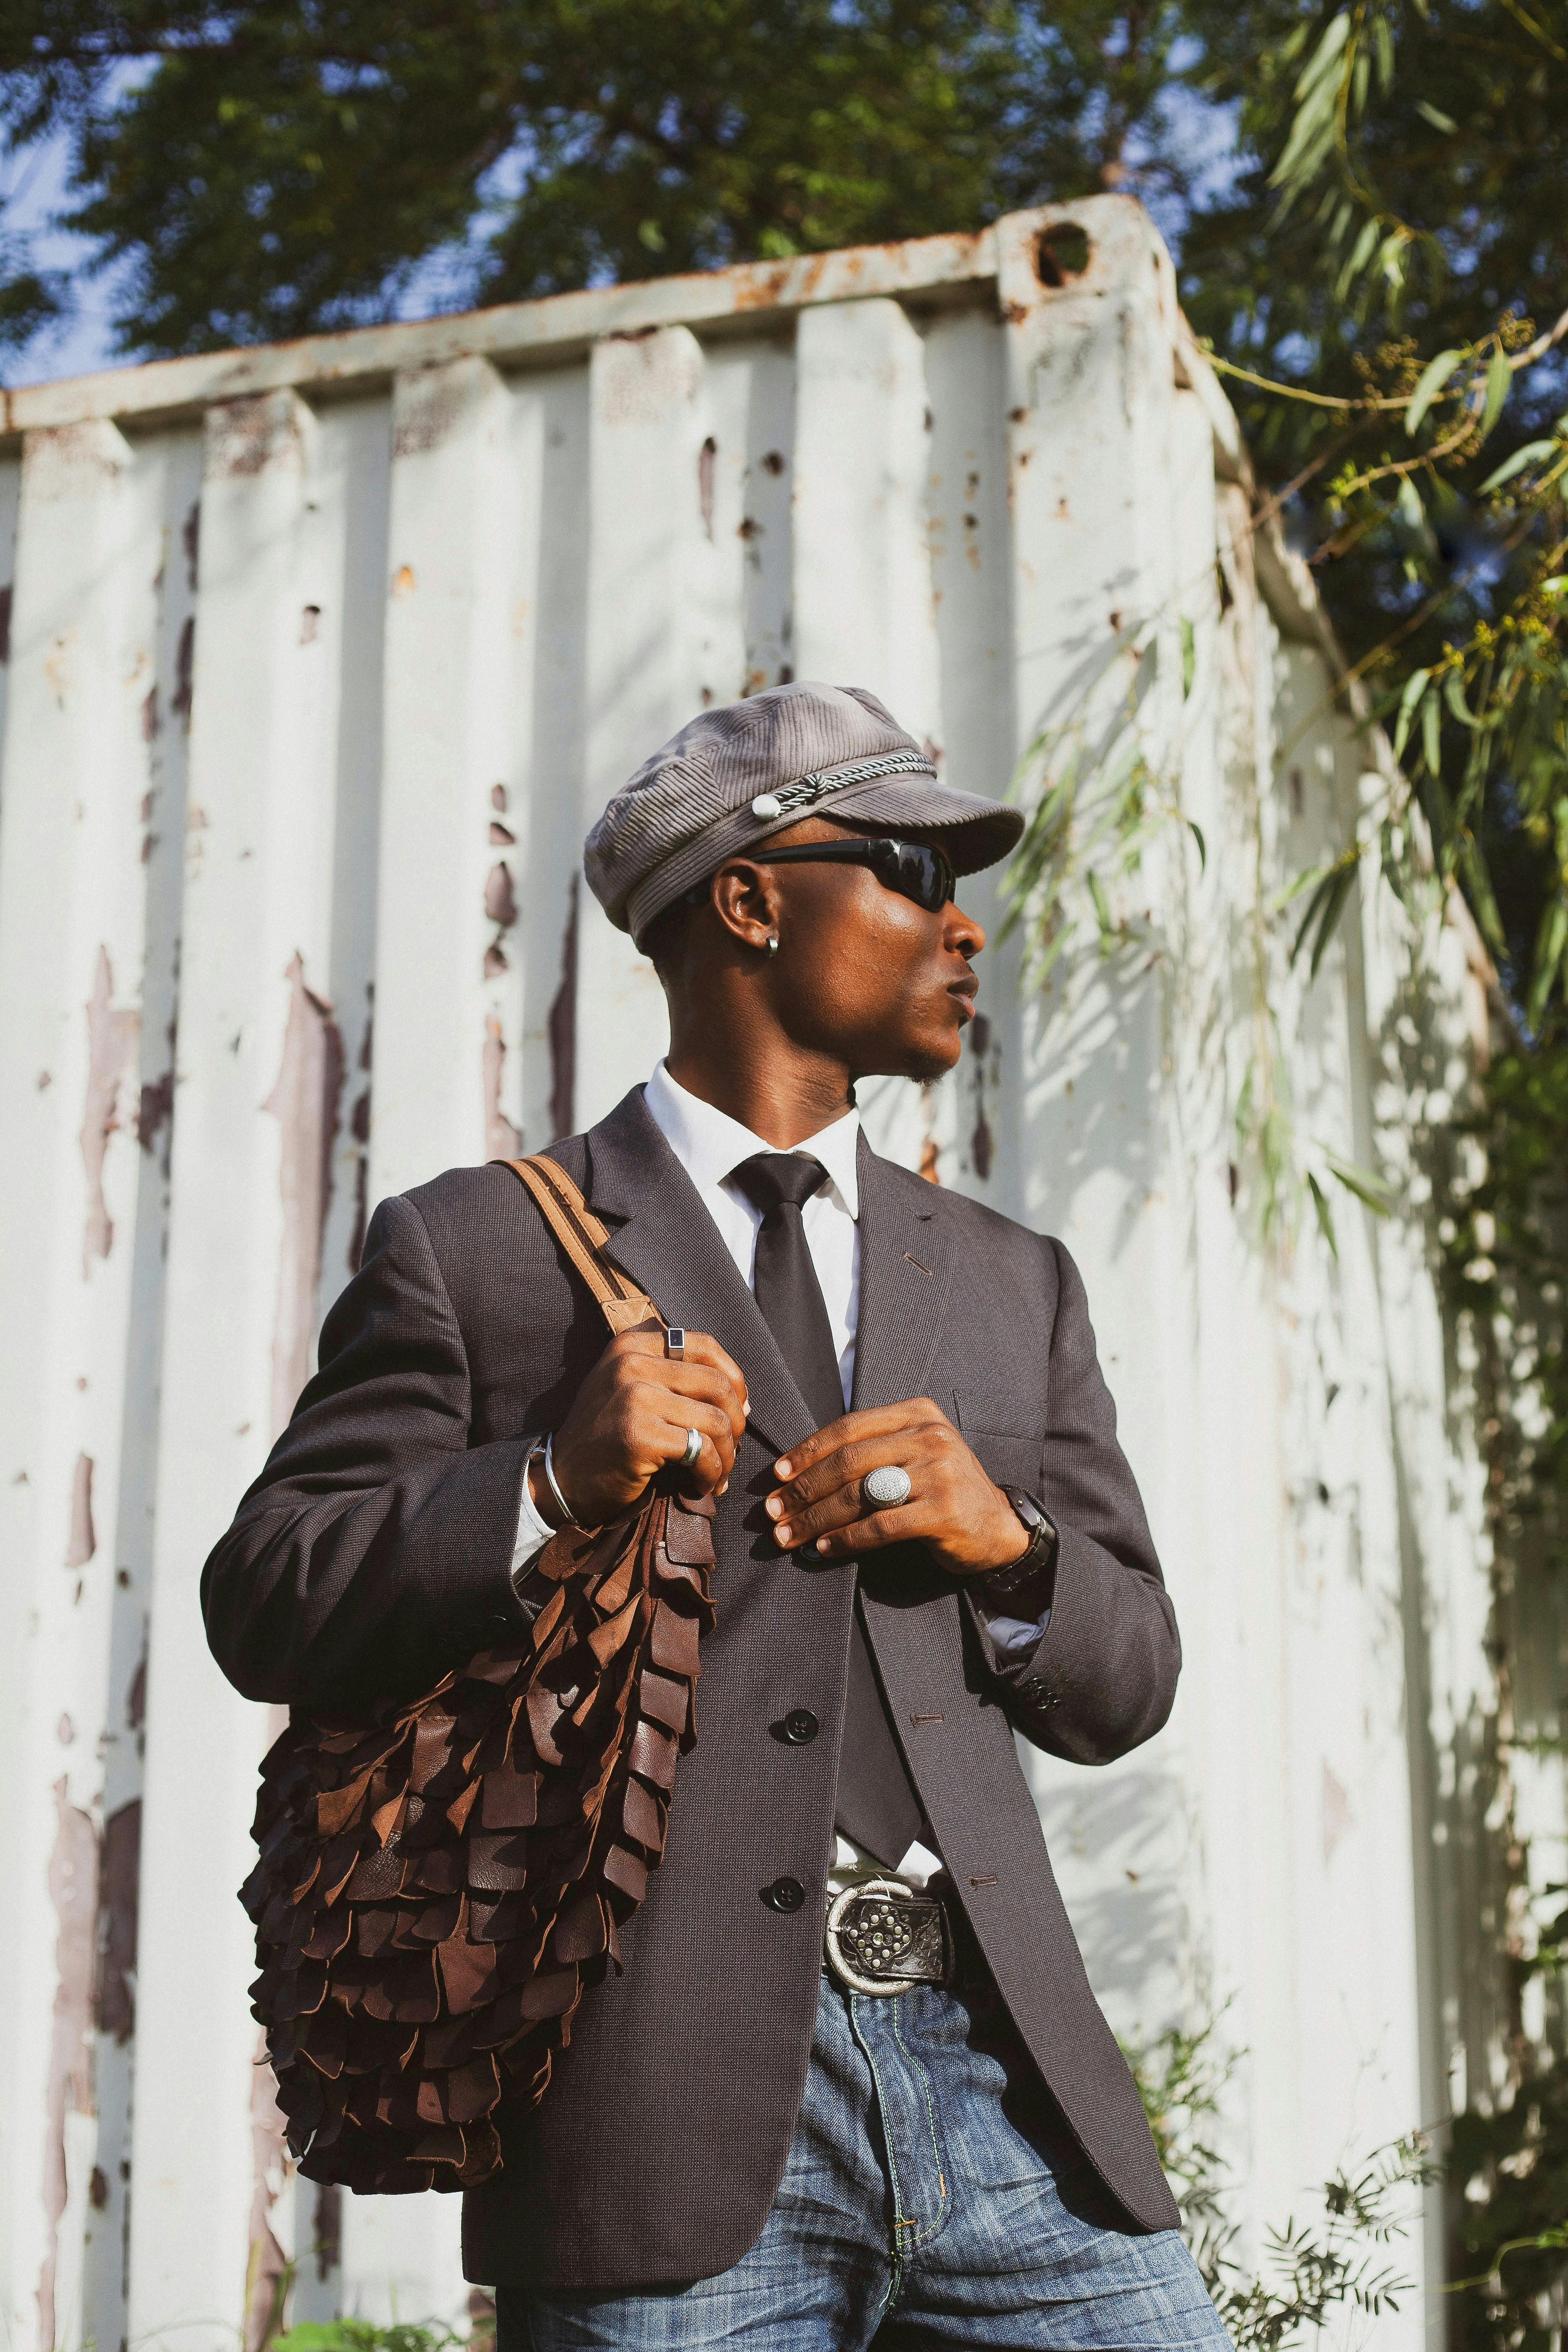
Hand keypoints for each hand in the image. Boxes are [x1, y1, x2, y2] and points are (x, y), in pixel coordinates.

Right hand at [538, 1325, 748, 1529]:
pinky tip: (701, 1486)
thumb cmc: (605, 1437)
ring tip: (717, 1475)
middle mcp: (632, 1363)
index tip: (737, 1409)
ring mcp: (635, 1397)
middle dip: (735, 1424)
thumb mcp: (627, 1386)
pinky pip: (700, 1451)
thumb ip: (670, 1373)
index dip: (734, 1378)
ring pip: (716, 1421)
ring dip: (726, 1456)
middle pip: (718, 1384)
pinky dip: (711, 1474)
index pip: (705, 1344)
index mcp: (632, 1345)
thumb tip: (738, 1394)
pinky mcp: (640, 1435)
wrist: (562, 1479)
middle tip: (729, 1450)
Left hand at [764, 1398, 1028, 1578]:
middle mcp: (930, 1436)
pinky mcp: (943, 1511)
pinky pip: (880, 1526)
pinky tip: (824, 1549)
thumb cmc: (942, 1490)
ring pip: (860, 1494)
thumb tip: (800, 1472)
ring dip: (816, 1518)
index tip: (778, 1474)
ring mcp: (939, 1472)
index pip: (850, 1426)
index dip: (808, 1450)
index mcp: (918, 1413)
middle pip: (849, 1460)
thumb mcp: (914, 1454)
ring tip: (788, 1535)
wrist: (1000, 1526)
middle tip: (773, 1511)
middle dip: (804, 1488)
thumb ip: (872, 1451)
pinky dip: (846, 1540)